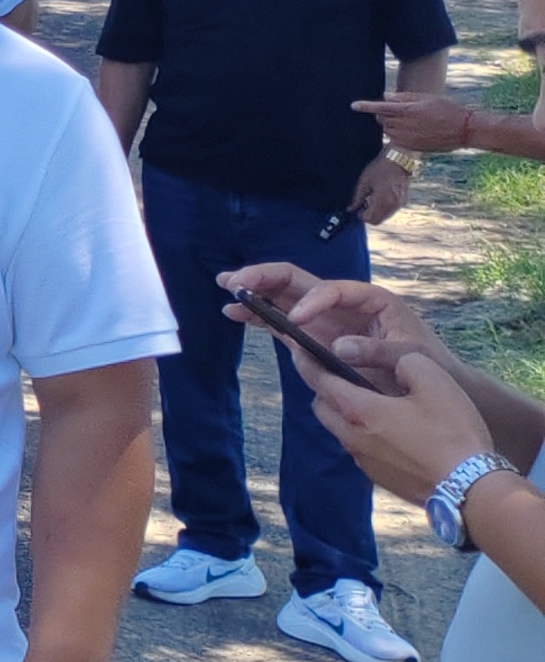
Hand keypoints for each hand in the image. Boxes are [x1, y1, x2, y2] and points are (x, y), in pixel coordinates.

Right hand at [220, 263, 429, 381]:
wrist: (434, 384)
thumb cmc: (429, 365)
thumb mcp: (410, 356)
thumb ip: (378, 351)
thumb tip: (339, 347)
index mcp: (371, 300)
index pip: (333, 290)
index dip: (311, 301)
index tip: (295, 320)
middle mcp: (343, 304)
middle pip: (299, 282)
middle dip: (266, 277)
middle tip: (236, 281)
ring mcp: (326, 320)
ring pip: (284, 298)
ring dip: (256, 291)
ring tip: (227, 287)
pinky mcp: (315, 337)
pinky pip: (282, 324)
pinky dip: (259, 317)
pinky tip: (234, 312)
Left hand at [308, 344, 504, 505]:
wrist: (469, 490)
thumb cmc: (453, 434)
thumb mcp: (436, 383)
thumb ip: (406, 363)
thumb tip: (392, 363)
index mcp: (359, 411)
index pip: (318, 380)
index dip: (306, 361)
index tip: (298, 348)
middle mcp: (351, 437)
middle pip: (322, 407)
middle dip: (323, 387)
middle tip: (337, 372)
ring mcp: (363, 460)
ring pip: (338, 428)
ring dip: (343, 411)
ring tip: (367, 398)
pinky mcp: (378, 476)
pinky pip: (359, 447)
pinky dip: (362, 432)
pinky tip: (388, 427)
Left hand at [349, 150, 417, 224]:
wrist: (398, 161)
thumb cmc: (378, 169)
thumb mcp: (364, 182)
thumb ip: (357, 198)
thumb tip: (350, 210)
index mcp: (381, 200)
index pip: (370, 219)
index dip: (361, 215)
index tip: (358, 207)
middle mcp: (392, 205)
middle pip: (377, 221)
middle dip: (368, 215)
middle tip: (364, 203)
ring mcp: (399, 204)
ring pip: (384, 217)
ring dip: (376, 212)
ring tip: (372, 198)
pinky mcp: (404, 201)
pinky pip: (391, 211)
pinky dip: (384, 209)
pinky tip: (381, 197)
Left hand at [358, 90, 481, 156]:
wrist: (464, 130)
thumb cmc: (447, 109)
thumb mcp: (427, 99)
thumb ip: (404, 98)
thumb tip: (385, 96)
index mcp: (407, 110)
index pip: (380, 107)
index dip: (365, 106)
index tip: (353, 105)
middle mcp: (404, 124)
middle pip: (381, 118)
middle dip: (385, 113)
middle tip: (403, 110)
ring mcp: (406, 137)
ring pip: (387, 129)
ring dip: (392, 124)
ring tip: (413, 121)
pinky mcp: (410, 147)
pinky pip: (395, 139)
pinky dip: (399, 134)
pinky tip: (415, 131)